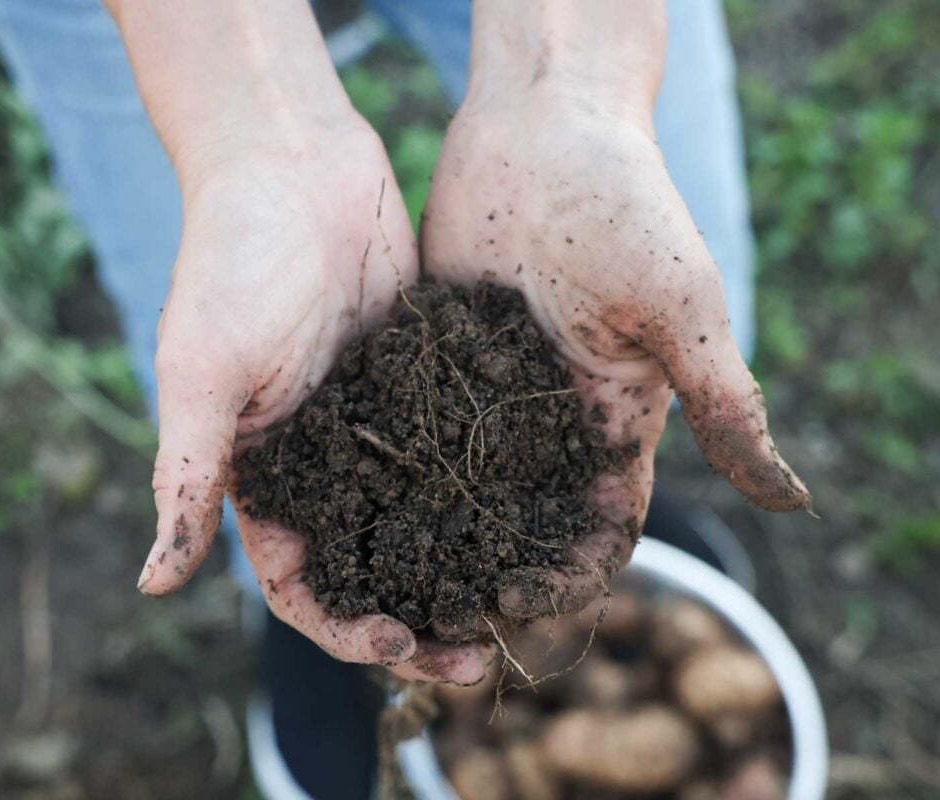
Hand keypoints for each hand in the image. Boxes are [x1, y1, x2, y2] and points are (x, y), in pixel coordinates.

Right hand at [137, 123, 490, 683]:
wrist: (293, 165)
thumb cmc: (230, 261)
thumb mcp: (201, 372)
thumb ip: (184, 476)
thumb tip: (153, 584)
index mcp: (262, 477)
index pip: (300, 583)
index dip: (344, 627)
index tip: (398, 643)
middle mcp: (321, 464)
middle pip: (373, 569)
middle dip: (418, 622)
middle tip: (476, 657)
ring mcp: (375, 428)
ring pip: (425, 525)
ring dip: (463, 572)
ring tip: (516, 607)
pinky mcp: (421, 386)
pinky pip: (458, 458)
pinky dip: (491, 498)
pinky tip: (538, 522)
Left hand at [422, 90, 809, 616]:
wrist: (545, 126)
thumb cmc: (626, 207)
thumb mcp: (679, 305)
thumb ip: (721, 398)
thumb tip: (790, 497)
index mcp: (615, 419)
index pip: (598, 524)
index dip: (569, 572)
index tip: (521, 599)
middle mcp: (549, 417)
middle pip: (523, 521)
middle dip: (491, 569)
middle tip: (439, 613)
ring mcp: (488, 389)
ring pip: (461, 485)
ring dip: (434, 533)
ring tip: (387, 574)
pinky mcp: (436, 355)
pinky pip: (412, 423)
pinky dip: (391, 464)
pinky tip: (349, 497)